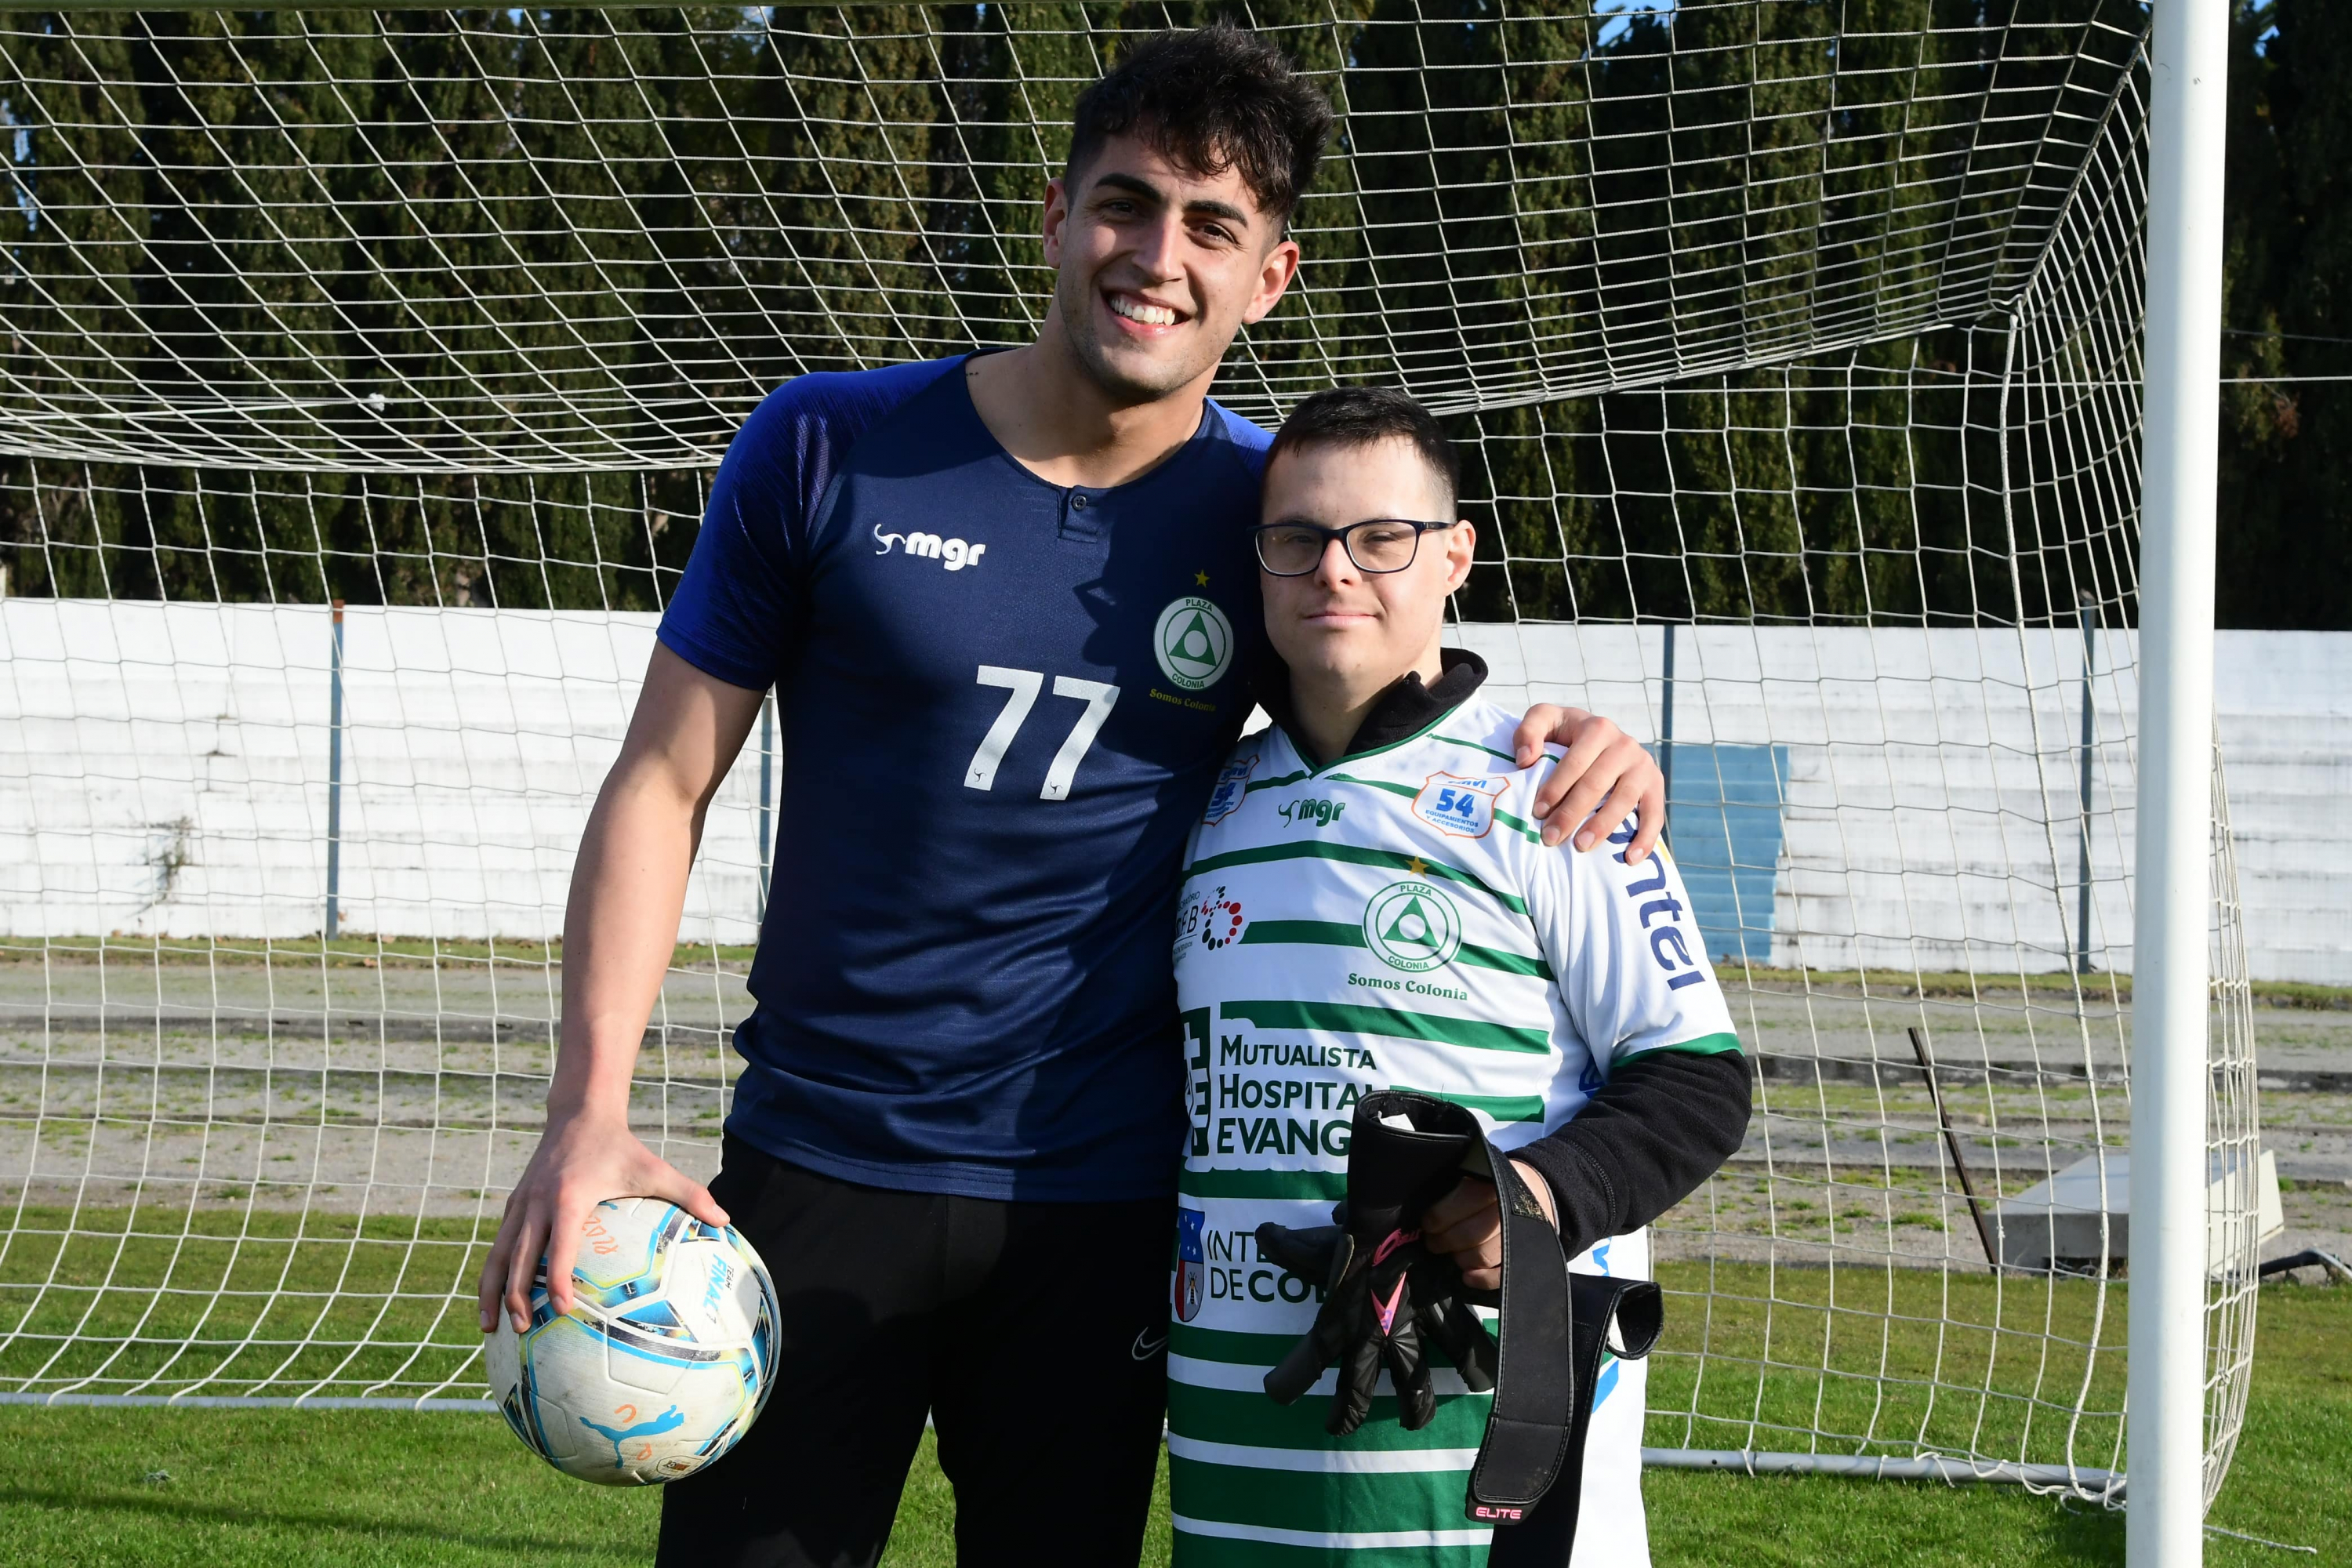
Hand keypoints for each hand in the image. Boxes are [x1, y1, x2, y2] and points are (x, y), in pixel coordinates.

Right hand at [476, 1110, 728, 1332]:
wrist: (579, 1113)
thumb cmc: (621, 1147)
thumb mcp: (655, 1168)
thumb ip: (690, 1193)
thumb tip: (725, 1221)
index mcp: (569, 1197)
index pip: (562, 1244)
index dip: (558, 1279)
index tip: (562, 1310)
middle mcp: (537, 1201)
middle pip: (521, 1256)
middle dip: (517, 1296)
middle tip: (523, 1330)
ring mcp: (521, 1203)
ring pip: (500, 1253)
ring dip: (493, 1291)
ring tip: (491, 1328)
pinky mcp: (514, 1204)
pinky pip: (500, 1244)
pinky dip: (493, 1274)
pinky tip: (493, 1301)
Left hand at [1421, 1162, 1557, 1292]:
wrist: (1536, 1189)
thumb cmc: (1494, 1183)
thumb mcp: (1477, 1173)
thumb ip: (1457, 1188)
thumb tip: (1428, 1214)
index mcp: (1494, 1185)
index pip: (1462, 1202)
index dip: (1437, 1217)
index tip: (1427, 1224)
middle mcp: (1508, 1210)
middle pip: (1469, 1234)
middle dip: (1443, 1242)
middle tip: (1433, 1243)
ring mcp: (1521, 1235)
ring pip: (1482, 1257)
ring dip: (1460, 1259)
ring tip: (1453, 1253)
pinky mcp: (1528, 1255)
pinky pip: (1501, 1275)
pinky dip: (1481, 1279)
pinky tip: (1467, 1277)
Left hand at [1512, 706, 1664, 859]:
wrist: (1600, 737)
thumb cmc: (1565, 734)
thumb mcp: (1545, 720)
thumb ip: (1528, 730)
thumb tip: (1525, 759)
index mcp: (1597, 728)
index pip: (1575, 762)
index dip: (1556, 787)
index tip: (1537, 812)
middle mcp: (1625, 744)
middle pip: (1596, 784)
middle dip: (1571, 813)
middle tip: (1551, 838)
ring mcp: (1643, 766)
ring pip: (1623, 800)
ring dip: (1602, 827)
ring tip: (1580, 847)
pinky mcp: (1656, 785)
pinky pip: (1654, 815)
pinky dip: (1644, 839)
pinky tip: (1629, 859)